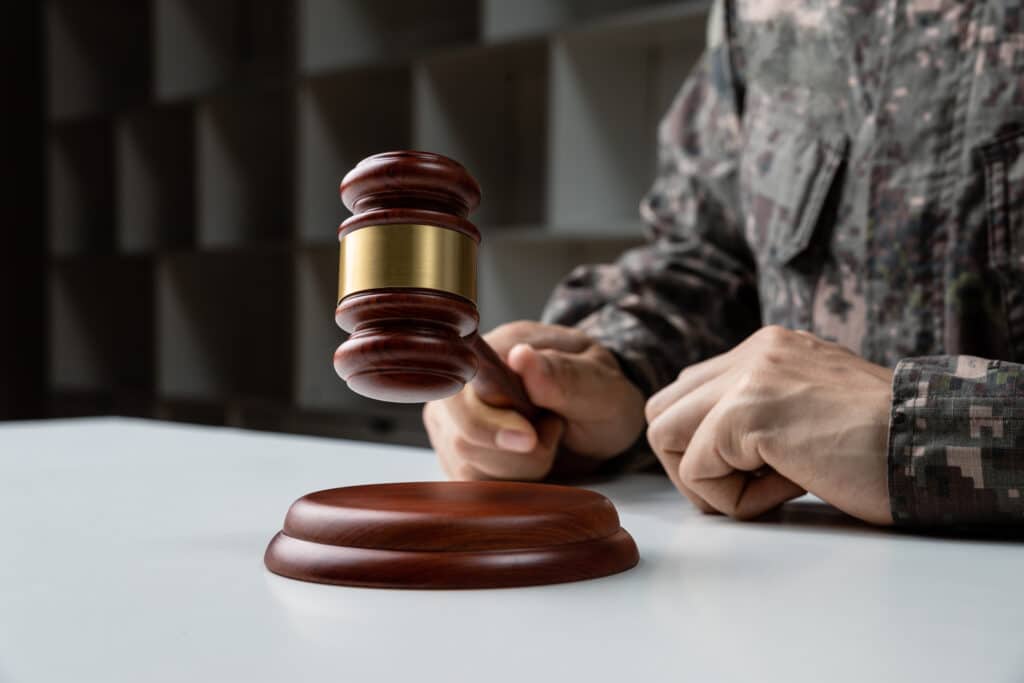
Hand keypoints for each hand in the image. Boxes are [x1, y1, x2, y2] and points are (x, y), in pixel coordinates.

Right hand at [423, 321, 645, 480]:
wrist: (602, 423)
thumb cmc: (601, 396)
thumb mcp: (601, 384)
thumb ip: (565, 374)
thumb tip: (520, 357)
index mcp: (497, 349)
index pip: (461, 388)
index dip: (487, 422)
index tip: (530, 438)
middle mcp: (465, 386)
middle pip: (461, 436)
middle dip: (515, 453)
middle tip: (553, 433)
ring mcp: (457, 422)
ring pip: (468, 466)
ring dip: (519, 467)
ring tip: (547, 439)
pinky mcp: (461, 456)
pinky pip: (471, 484)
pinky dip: (510, 482)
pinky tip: (531, 461)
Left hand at [645, 326, 893, 524]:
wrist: (935, 446)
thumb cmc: (883, 445)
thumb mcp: (811, 410)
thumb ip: (759, 412)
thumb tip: (707, 448)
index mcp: (766, 349)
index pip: (688, 392)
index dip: (704, 444)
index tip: (754, 468)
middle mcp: (751, 352)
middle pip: (662, 410)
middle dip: (688, 461)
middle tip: (743, 485)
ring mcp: (747, 378)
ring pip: (663, 436)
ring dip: (705, 481)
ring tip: (765, 487)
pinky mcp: (747, 413)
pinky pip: (697, 471)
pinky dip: (733, 500)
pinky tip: (788, 489)